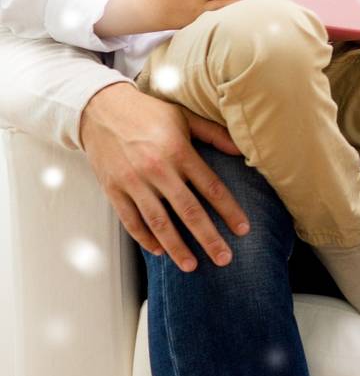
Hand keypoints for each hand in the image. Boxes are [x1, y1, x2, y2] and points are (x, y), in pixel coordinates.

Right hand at [79, 83, 249, 271]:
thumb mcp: (185, 117)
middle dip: (208, 238)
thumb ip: (214, 134)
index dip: (228, 211)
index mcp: (179, 152)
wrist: (100, 110)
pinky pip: (131, 220)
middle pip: (188, 211)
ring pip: (159, 222)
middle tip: (225, 259)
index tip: (243, 230)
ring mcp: (133, 182)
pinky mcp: (113, 190)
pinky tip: (160, 251)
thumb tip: (243, 149)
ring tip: (193, 265)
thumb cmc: (149, 113)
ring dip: (177, 247)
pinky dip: (145, 238)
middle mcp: (157, 170)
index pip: (211, 188)